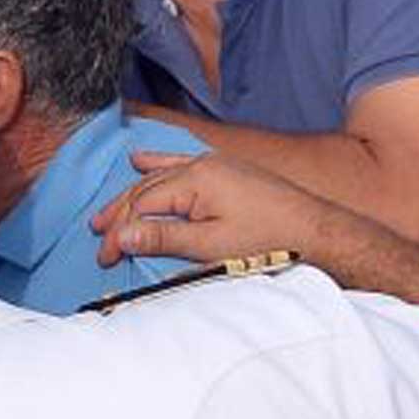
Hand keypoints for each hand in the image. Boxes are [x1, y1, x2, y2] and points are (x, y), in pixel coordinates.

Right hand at [91, 151, 323, 267]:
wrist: (318, 231)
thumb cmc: (268, 240)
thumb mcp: (211, 246)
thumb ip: (163, 238)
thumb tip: (121, 236)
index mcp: (195, 180)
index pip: (141, 206)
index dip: (119, 233)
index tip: (105, 257)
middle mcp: (201, 165)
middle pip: (145, 190)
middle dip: (119, 216)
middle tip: (99, 240)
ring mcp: (214, 164)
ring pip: (158, 177)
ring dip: (131, 195)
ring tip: (107, 213)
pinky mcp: (226, 171)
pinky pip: (180, 162)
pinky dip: (156, 164)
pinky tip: (139, 161)